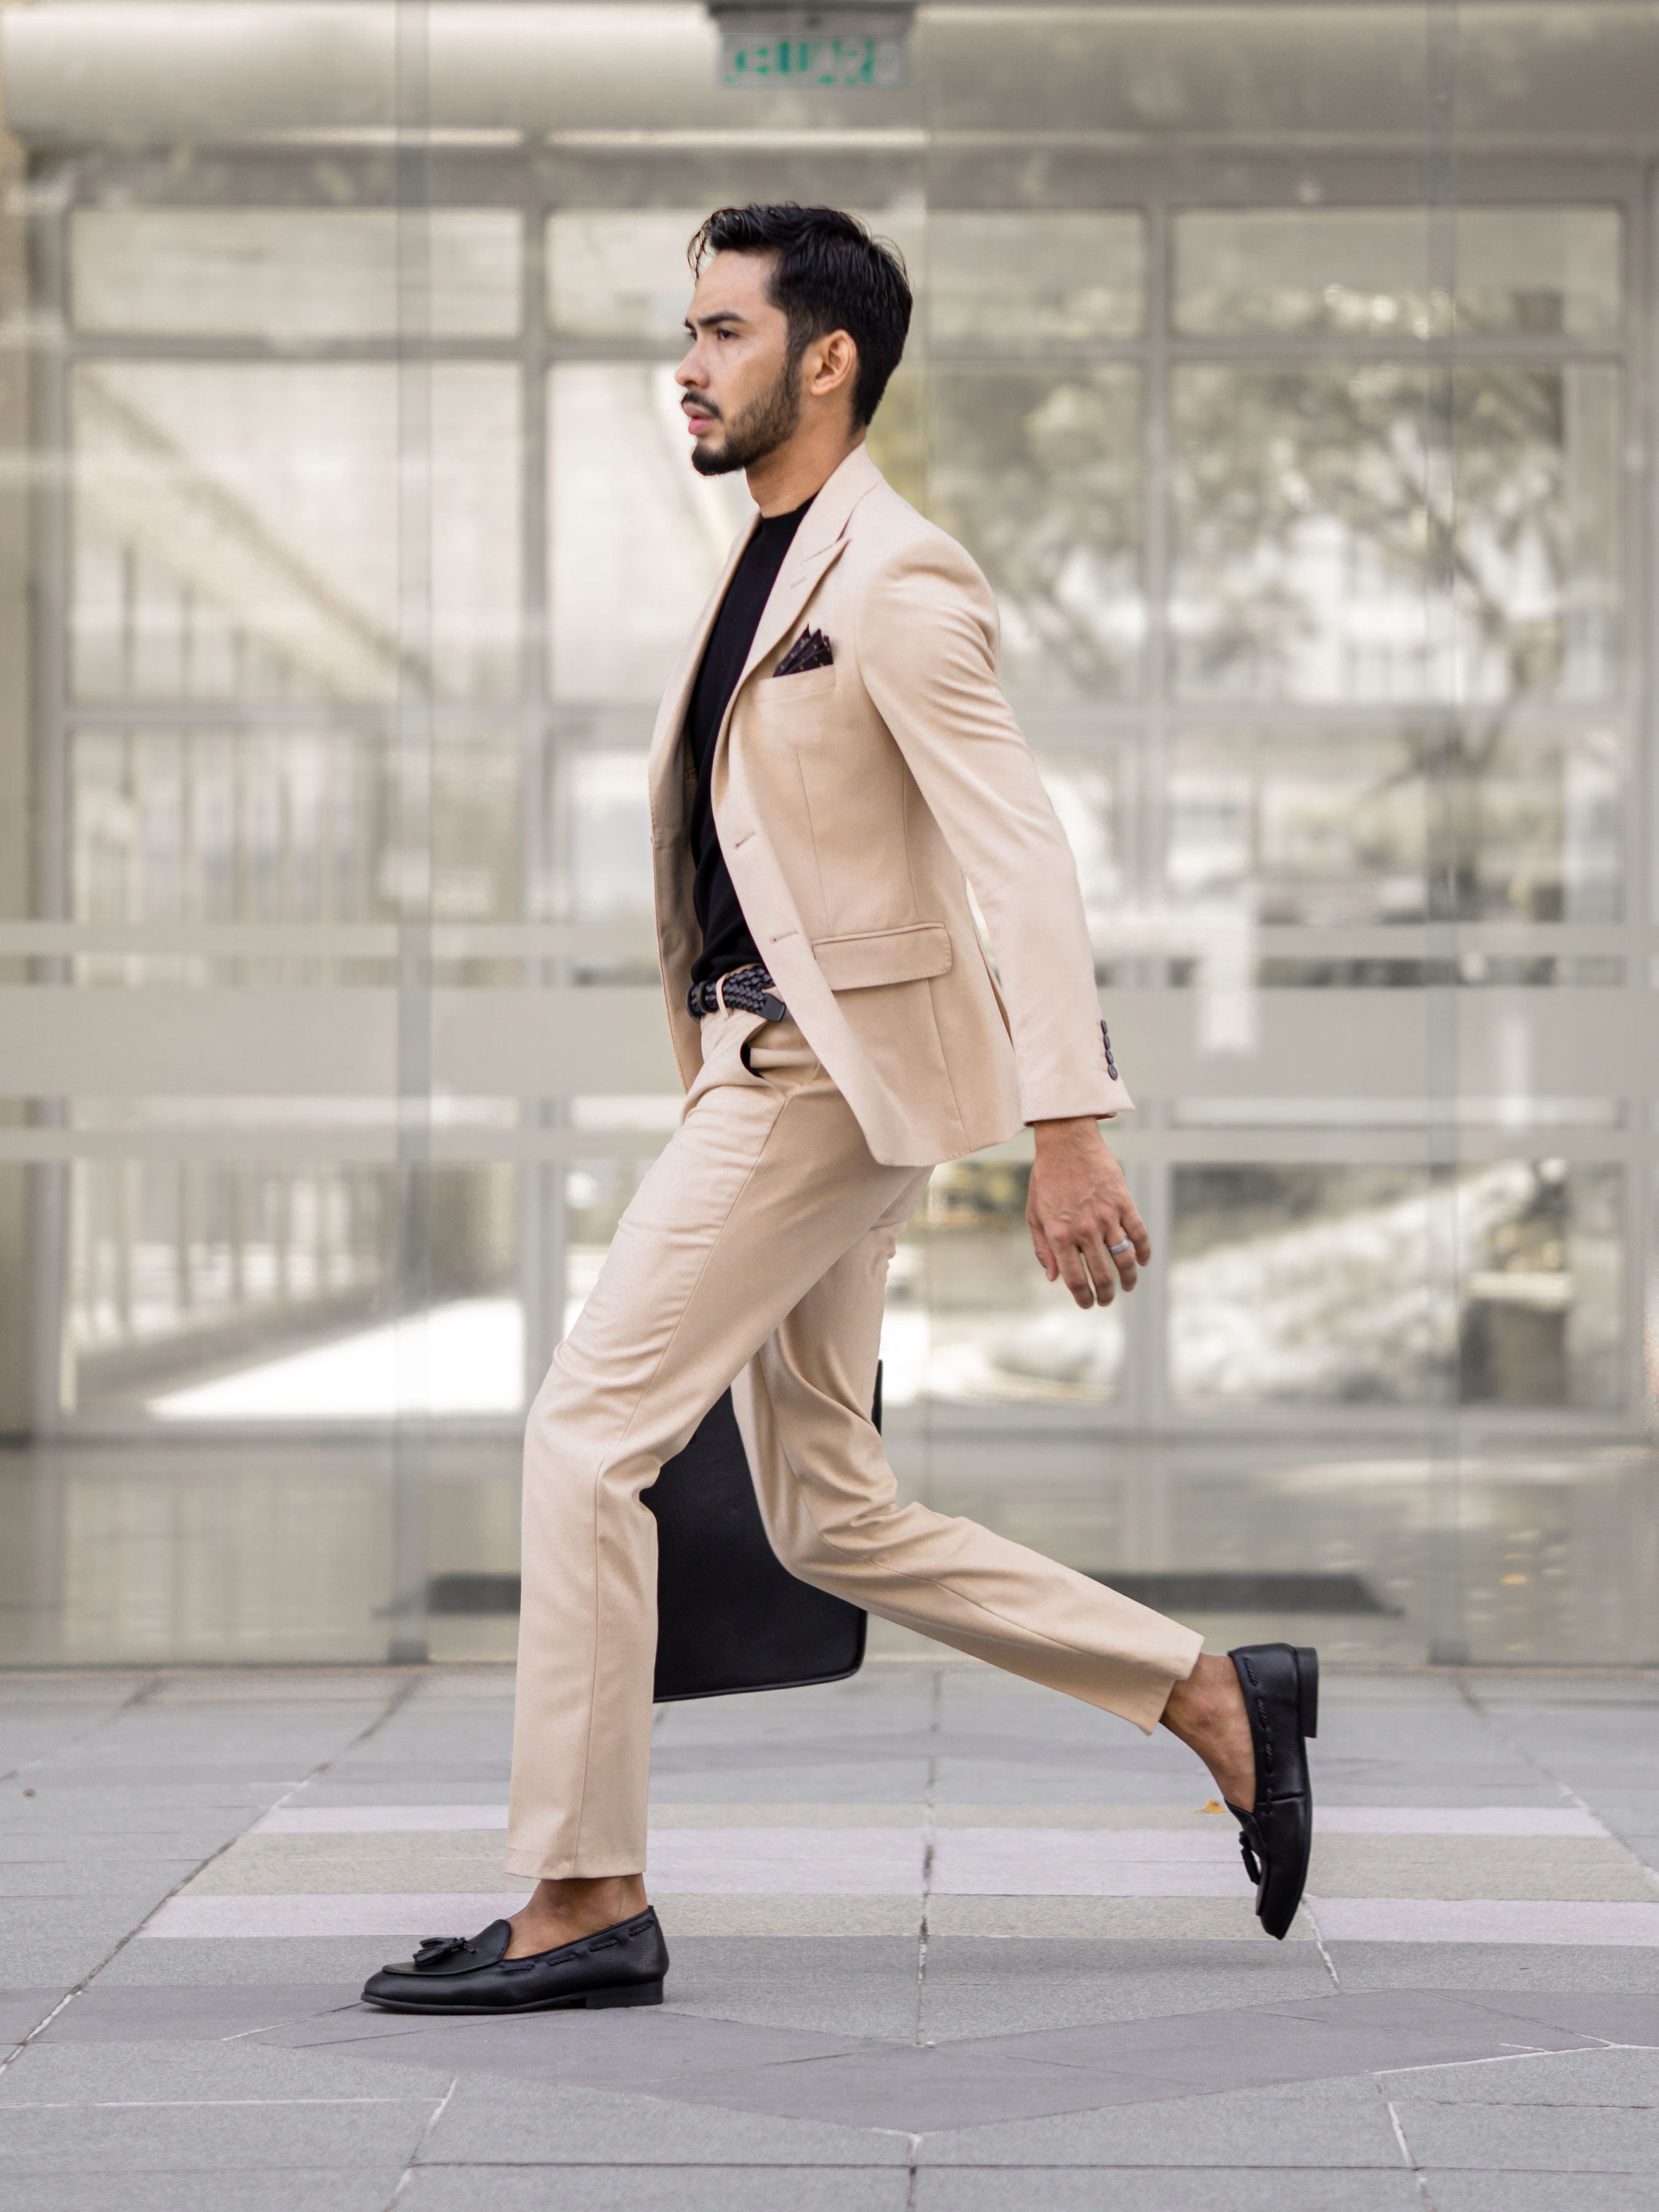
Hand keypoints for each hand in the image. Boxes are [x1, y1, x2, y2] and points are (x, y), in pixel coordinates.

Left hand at [1026, 1118, 1150, 1308]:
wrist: (1066, 1142)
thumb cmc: (1046, 1178)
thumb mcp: (1034, 1214)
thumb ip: (1043, 1248)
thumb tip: (1052, 1278)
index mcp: (1059, 1235)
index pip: (1074, 1278)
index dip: (1083, 1297)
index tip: (1088, 1304)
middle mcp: (1083, 1229)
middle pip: (1102, 1274)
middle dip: (1106, 1294)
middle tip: (1107, 1300)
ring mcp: (1105, 1216)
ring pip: (1124, 1258)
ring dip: (1129, 1278)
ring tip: (1129, 1286)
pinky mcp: (1122, 1202)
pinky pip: (1138, 1233)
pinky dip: (1143, 1251)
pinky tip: (1143, 1260)